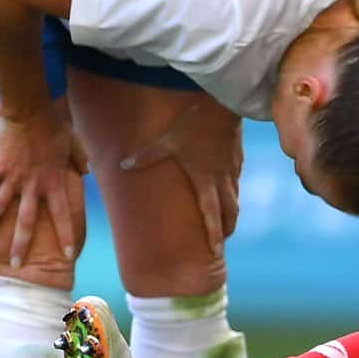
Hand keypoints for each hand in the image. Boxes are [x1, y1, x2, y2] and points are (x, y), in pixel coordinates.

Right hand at [0, 110, 89, 266]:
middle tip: (16, 265)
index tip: (68, 256)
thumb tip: (86, 170)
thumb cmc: (54, 127)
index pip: (62, 216)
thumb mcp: (75, 144)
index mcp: (53, 184)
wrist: (30, 112)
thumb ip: (80, 160)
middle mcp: (33, 186)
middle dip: (21, 244)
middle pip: (27, 221)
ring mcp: (13, 178)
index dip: (66, 236)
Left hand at [119, 104, 243, 255]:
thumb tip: (122, 166)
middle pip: (230, 212)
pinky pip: (235, 181)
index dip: (215, 235)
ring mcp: (232, 169)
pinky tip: (225, 188)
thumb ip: (146, 156)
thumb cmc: (194, 124)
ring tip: (224, 220)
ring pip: (234, 198)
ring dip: (230, 212)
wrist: (224, 104)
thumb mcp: (166, 141)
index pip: (212, 215)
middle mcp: (222, 180)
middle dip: (227, 229)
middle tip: (221, 242)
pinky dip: (231, 191)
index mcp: (206, 182)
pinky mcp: (236, 158)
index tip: (217, 253)